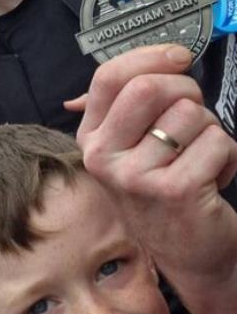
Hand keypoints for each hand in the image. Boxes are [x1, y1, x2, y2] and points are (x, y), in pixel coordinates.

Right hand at [66, 45, 236, 271]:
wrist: (189, 255)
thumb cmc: (165, 191)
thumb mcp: (130, 150)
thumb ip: (125, 108)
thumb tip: (134, 68)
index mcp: (91, 138)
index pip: (108, 77)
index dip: (150, 58)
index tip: (179, 58)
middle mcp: (104, 158)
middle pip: (148, 88)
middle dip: (187, 91)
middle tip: (194, 118)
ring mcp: (136, 177)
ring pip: (191, 114)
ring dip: (210, 131)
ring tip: (198, 159)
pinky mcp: (175, 191)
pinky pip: (218, 141)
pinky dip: (229, 156)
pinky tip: (212, 179)